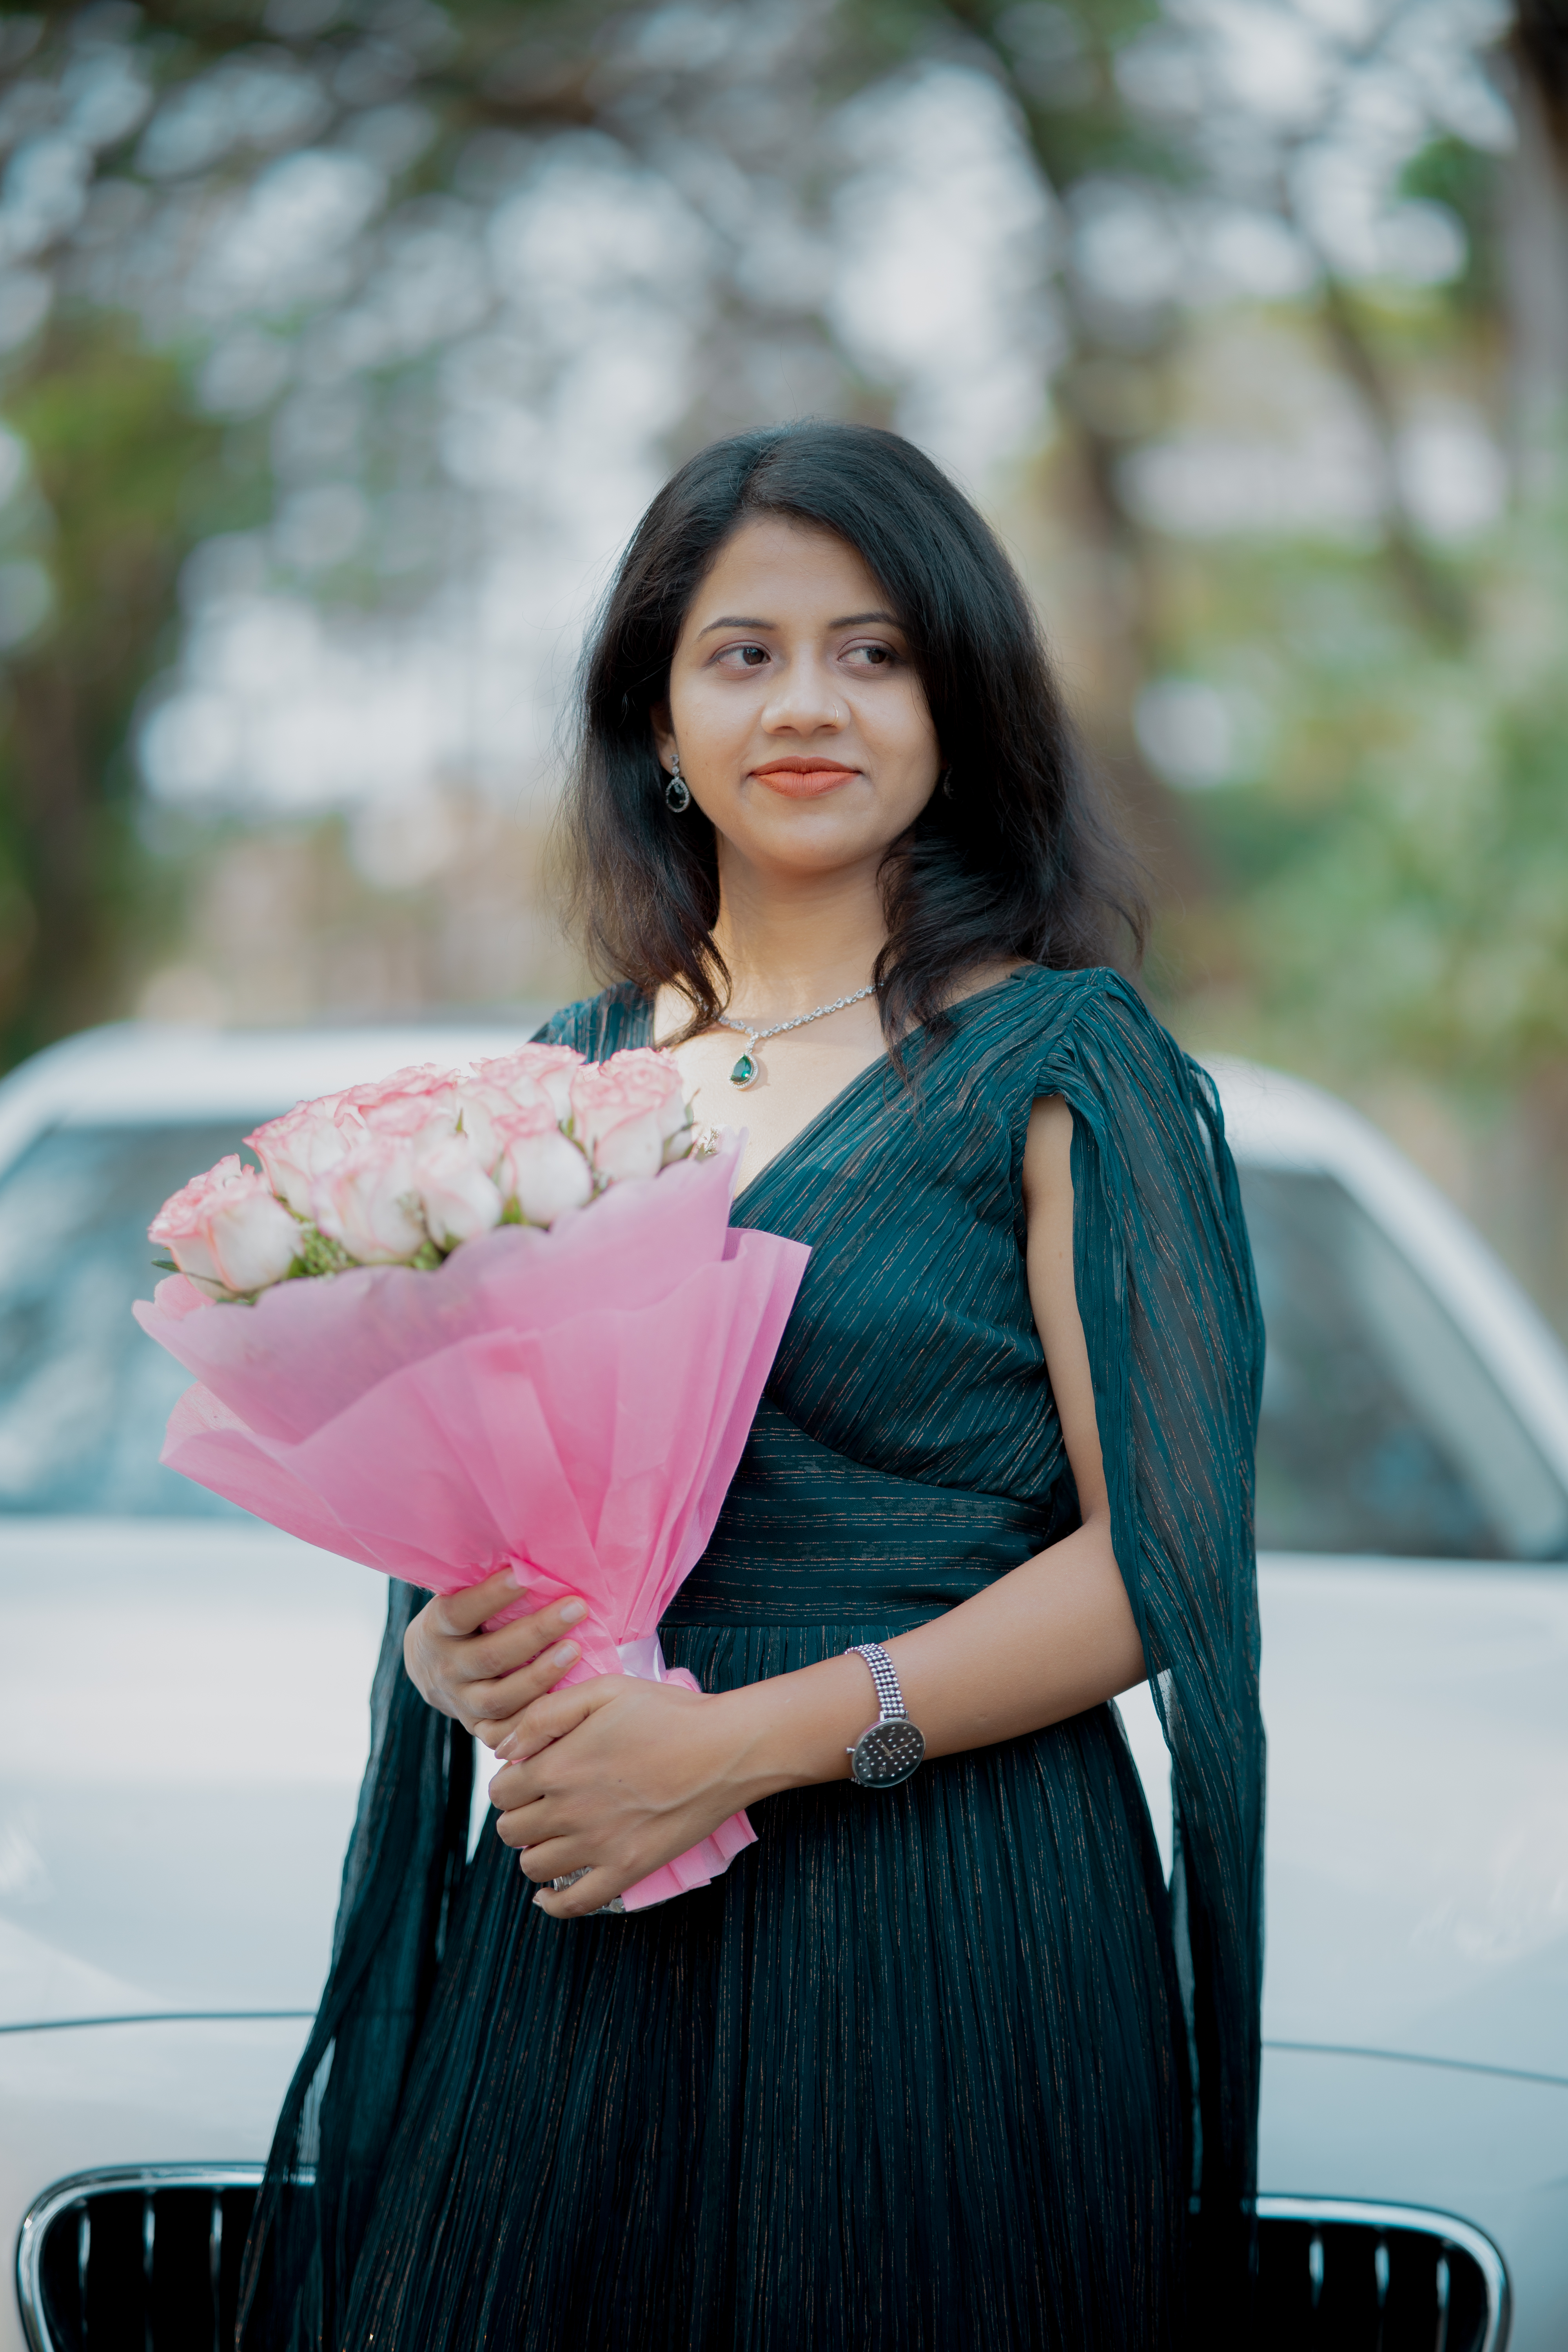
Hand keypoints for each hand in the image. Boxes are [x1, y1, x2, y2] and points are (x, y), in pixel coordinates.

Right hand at [402, 1568, 588, 1749]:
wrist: (429, 1669)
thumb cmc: (462, 1620)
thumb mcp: (459, 1599)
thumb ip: (484, 1586)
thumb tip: (533, 1555)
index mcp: (436, 1629)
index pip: (461, 1612)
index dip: (490, 1596)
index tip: (524, 1574)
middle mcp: (445, 1669)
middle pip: (490, 1656)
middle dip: (536, 1632)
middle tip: (577, 1608)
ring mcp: (461, 1704)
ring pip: (502, 1698)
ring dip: (542, 1675)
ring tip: (577, 1650)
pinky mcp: (478, 1729)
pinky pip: (510, 1731)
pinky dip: (538, 1719)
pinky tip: (568, 1699)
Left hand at [489, 1673, 752, 1918]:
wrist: (725, 1749)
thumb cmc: (668, 1713)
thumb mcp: (604, 1690)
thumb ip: (545, 1715)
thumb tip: (504, 1750)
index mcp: (559, 1767)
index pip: (500, 1792)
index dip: (509, 1783)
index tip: (529, 1776)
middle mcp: (570, 1812)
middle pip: (511, 1831)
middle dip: (519, 1815)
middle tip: (542, 1803)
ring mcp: (598, 1846)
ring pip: (534, 1867)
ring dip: (535, 1852)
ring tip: (555, 1835)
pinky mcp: (627, 1870)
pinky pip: (574, 1904)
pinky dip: (553, 1904)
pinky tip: (548, 1894)